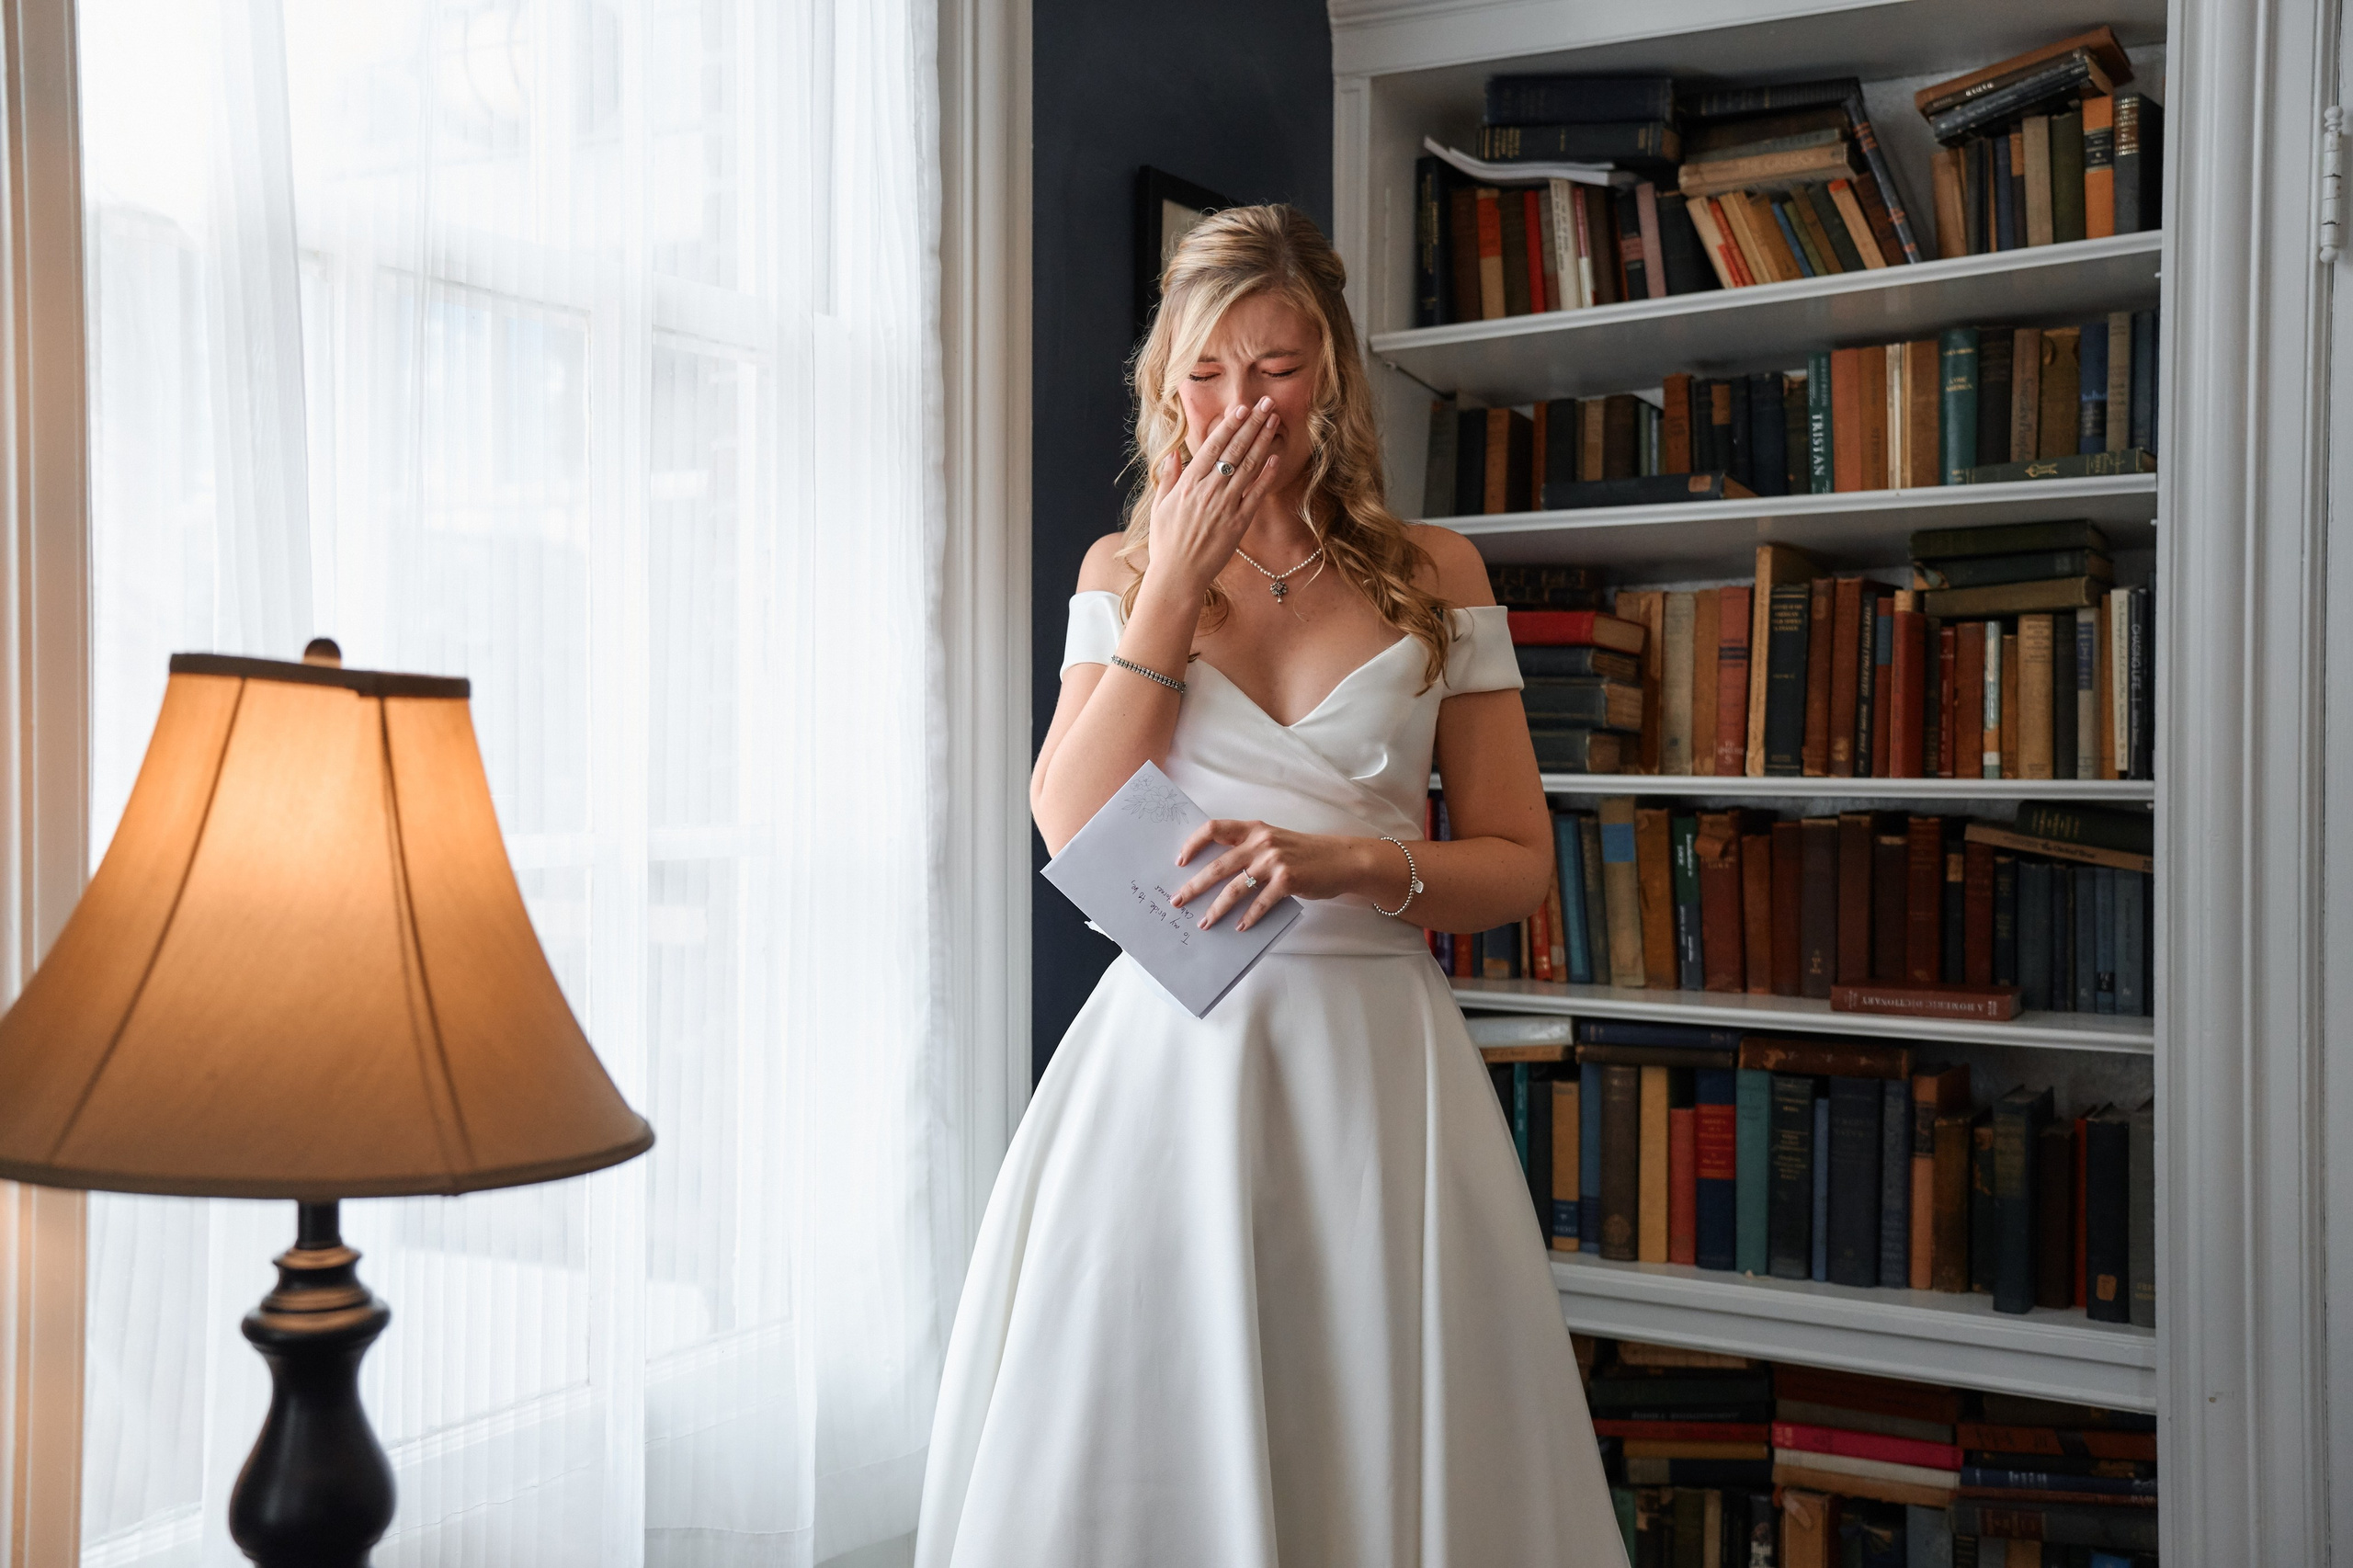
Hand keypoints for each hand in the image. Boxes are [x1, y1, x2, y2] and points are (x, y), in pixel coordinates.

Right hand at [1141, 400, 1284, 601]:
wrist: (1178, 576)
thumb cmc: (1166, 543)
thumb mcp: (1160, 507)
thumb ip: (1168, 478)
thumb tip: (1173, 454)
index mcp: (1188, 485)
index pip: (1212, 447)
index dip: (1228, 426)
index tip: (1241, 408)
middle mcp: (1208, 491)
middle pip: (1234, 451)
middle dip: (1251, 425)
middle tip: (1266, 404)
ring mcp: (1225, 507)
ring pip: (1247, 467)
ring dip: (1262, 442)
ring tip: (1274, 421)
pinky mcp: (1238, 523)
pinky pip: (1255, 495)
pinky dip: (1266, 475)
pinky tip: (1275, 457)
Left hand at [1169, 819, 1357, 931]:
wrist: (1342, 859)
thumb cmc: (1305, 853)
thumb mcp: (1274, 841)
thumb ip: (1249, 850)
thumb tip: (1216, 873)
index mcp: (1253, 829)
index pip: (1213, 828)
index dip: (1192, 844)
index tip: (1179, 861)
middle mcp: (1260, 842)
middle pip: (1217, 866)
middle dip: (1194, 886)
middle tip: (1179, 901)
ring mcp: (1274, 861)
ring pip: (1234, 888)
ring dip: (1216, 909)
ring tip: (1204, 923)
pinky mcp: (1288, 880)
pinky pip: (1260, 903)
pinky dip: (1248, 918)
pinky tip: (1240, 928)